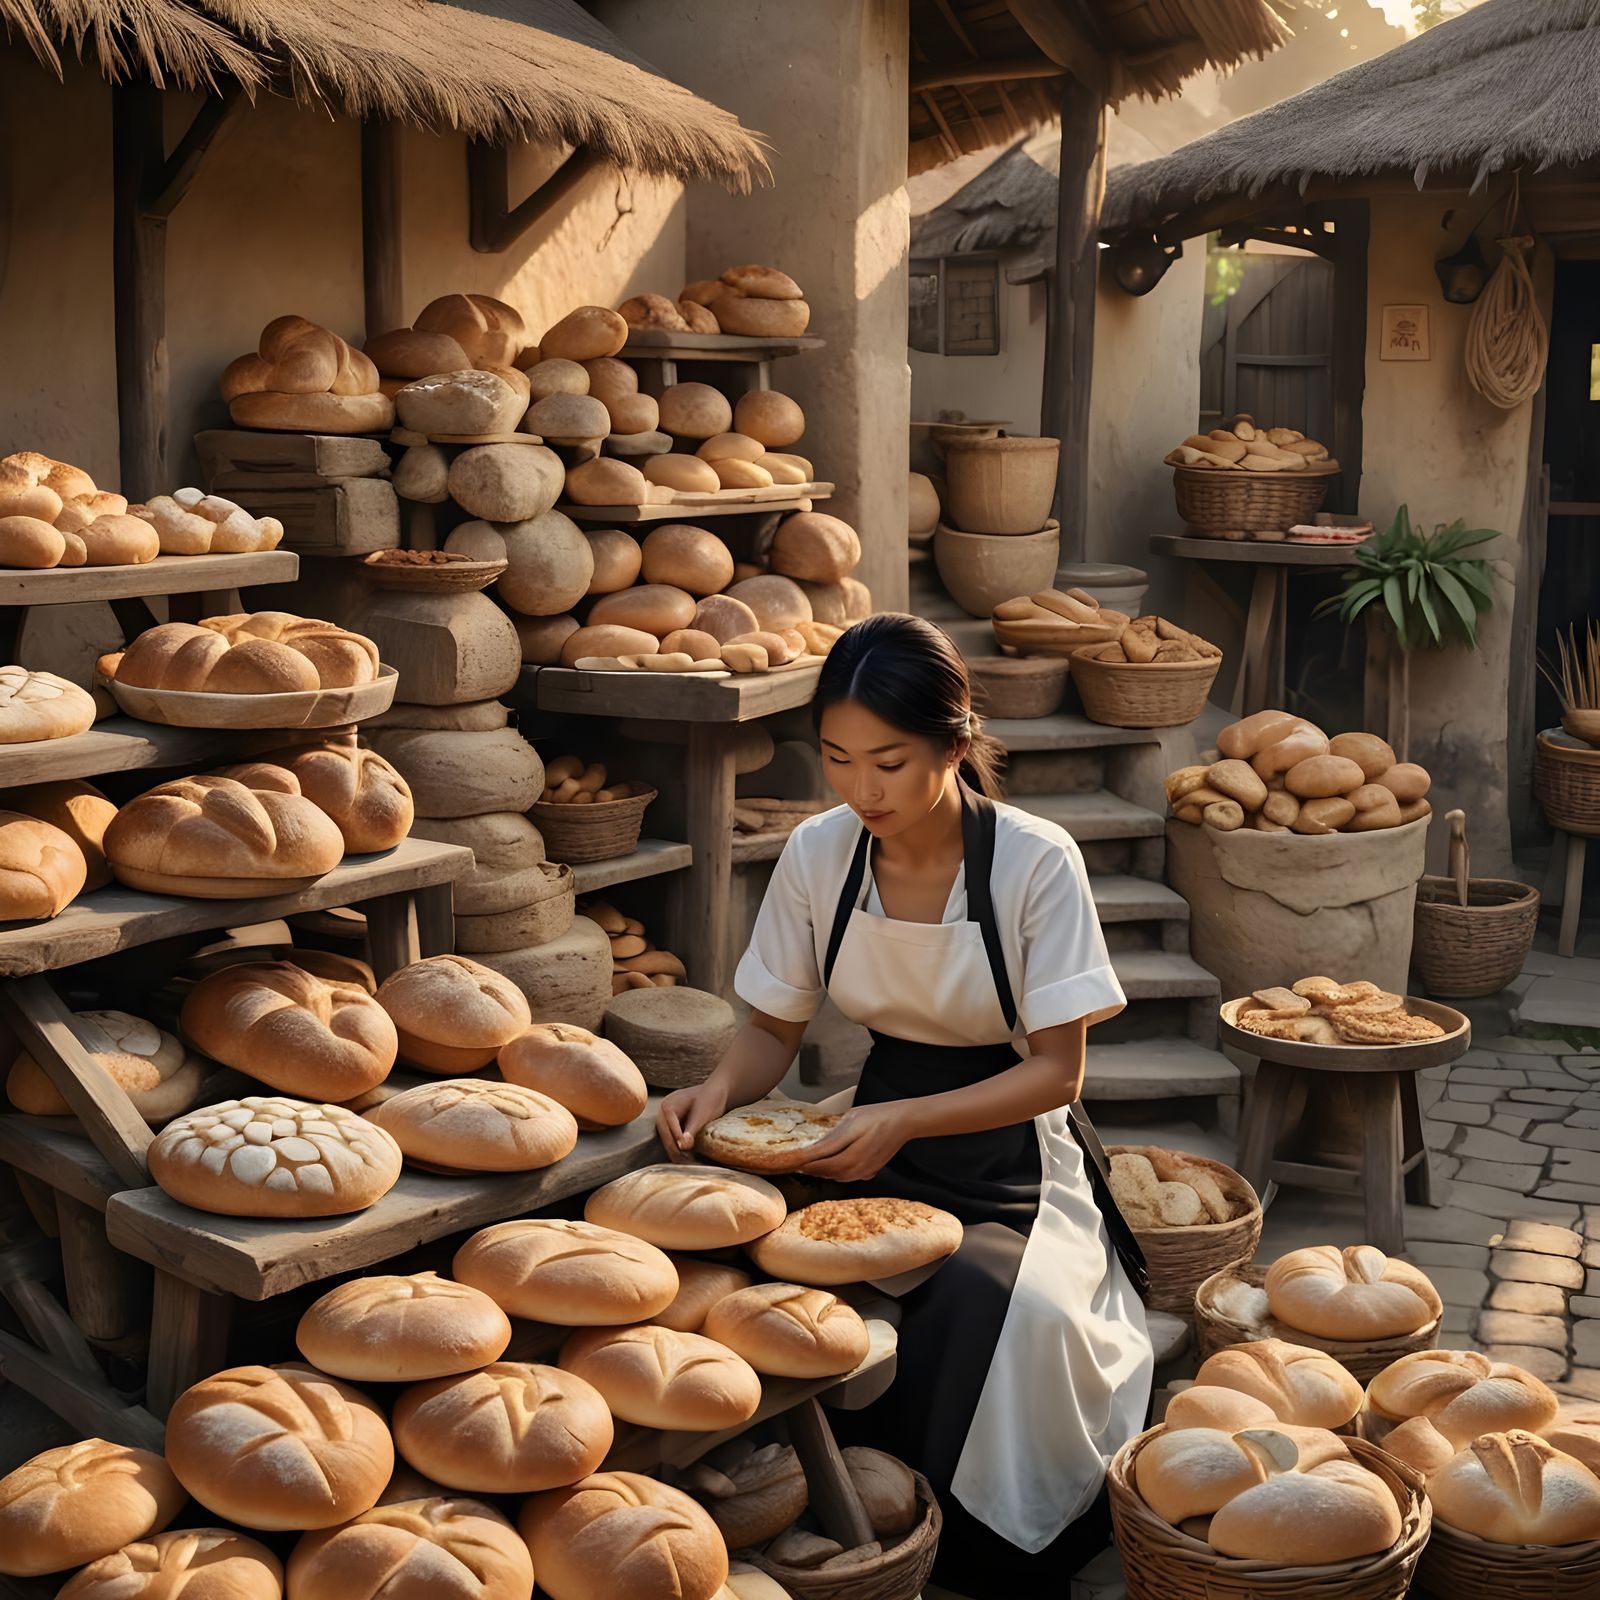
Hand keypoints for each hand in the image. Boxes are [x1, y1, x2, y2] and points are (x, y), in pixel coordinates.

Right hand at [657, 1080, 728, 1161]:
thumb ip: (691, 1130)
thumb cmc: (710, 1100)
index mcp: (667, 1107)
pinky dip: (681, 1150)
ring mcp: (666, 1122)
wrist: (715, 1093)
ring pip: (668, 1142)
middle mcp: (662, 1114)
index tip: (688, 1159)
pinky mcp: (672, 1128)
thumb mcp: (702, 1114)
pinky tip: (690, 1160)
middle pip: (666, 1138)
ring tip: (690, 1166)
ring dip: (678, 1154)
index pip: (669, 1131)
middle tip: (689, 1166)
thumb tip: (682, 1147)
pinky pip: (673, 1141)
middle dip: (677, 1153)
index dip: (678, 1145)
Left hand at [799, 1103, 915, 1181]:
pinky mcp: (872, 1170)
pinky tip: (835, 1164)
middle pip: (830, 1174)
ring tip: (813, 1165)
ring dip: (826, 1172)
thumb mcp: (850, 1121)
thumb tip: (814, 1150)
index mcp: (851, 1155)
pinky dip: (839, 1173)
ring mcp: (867, 1171)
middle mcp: (859, 1168)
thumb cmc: (877, 1116)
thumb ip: (832, 1139)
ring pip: (840, 1177)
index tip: (793, 1163)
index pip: (822, 1165)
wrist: (903, 1121)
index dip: (806, 1165)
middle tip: (800, 1165)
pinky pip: (851, 1176)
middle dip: (814, 1170)